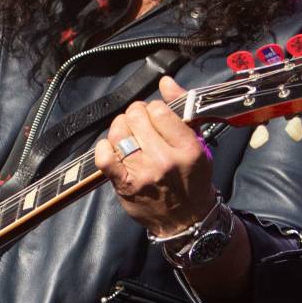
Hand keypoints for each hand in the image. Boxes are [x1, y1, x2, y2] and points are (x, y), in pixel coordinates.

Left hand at [91, 75, 216, 236]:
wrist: (186, 220)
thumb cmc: (192, 181)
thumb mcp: (198, 144)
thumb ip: (182, 109)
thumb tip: (165, 81)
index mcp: (187, 147)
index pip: (159, 109)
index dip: (154, 109)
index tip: (155, 118)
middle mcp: (165, 159)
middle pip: (137, 117)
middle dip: (136, 116)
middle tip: (141, 126)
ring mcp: (143, 172)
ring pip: (119, 132)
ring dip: (121, 129)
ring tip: (129, 137)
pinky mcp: (124, 184)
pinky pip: (104, 157)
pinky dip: (103, 148)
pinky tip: (111, 148)